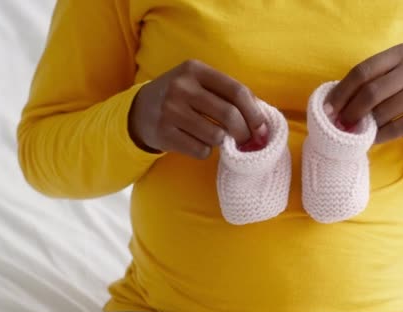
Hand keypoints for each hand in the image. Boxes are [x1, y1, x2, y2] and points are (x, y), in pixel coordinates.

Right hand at [129, 60, 266, 158]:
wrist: (140, 111)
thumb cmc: (181, 97)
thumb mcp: (199, 83)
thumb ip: (227, 94)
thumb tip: (261, 121)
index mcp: (195, 69)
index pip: (237, 91)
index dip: (255, 112)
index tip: (262, 128)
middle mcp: (181, 87)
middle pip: (229, 115)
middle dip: (244, 132)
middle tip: (247, 141)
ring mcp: (170, 111)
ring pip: (216, 136)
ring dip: (222, 142)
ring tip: (214, 136)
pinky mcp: (164, 134)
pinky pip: (201, 150)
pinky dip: (205, 151)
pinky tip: (196, 142)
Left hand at [325, 43, 402, 142]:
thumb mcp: (395, 74)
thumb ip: (369, 82)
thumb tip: (332, 106)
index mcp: (401, 53)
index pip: (362, 71)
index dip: (341, 92)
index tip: (327, 109)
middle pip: (371, 92)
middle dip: (350, 112)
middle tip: (340, 125)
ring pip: (383, 112)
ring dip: (365, 126)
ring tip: (356, 132)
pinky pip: (397, 128)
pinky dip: (380, 136)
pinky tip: (372, 139)